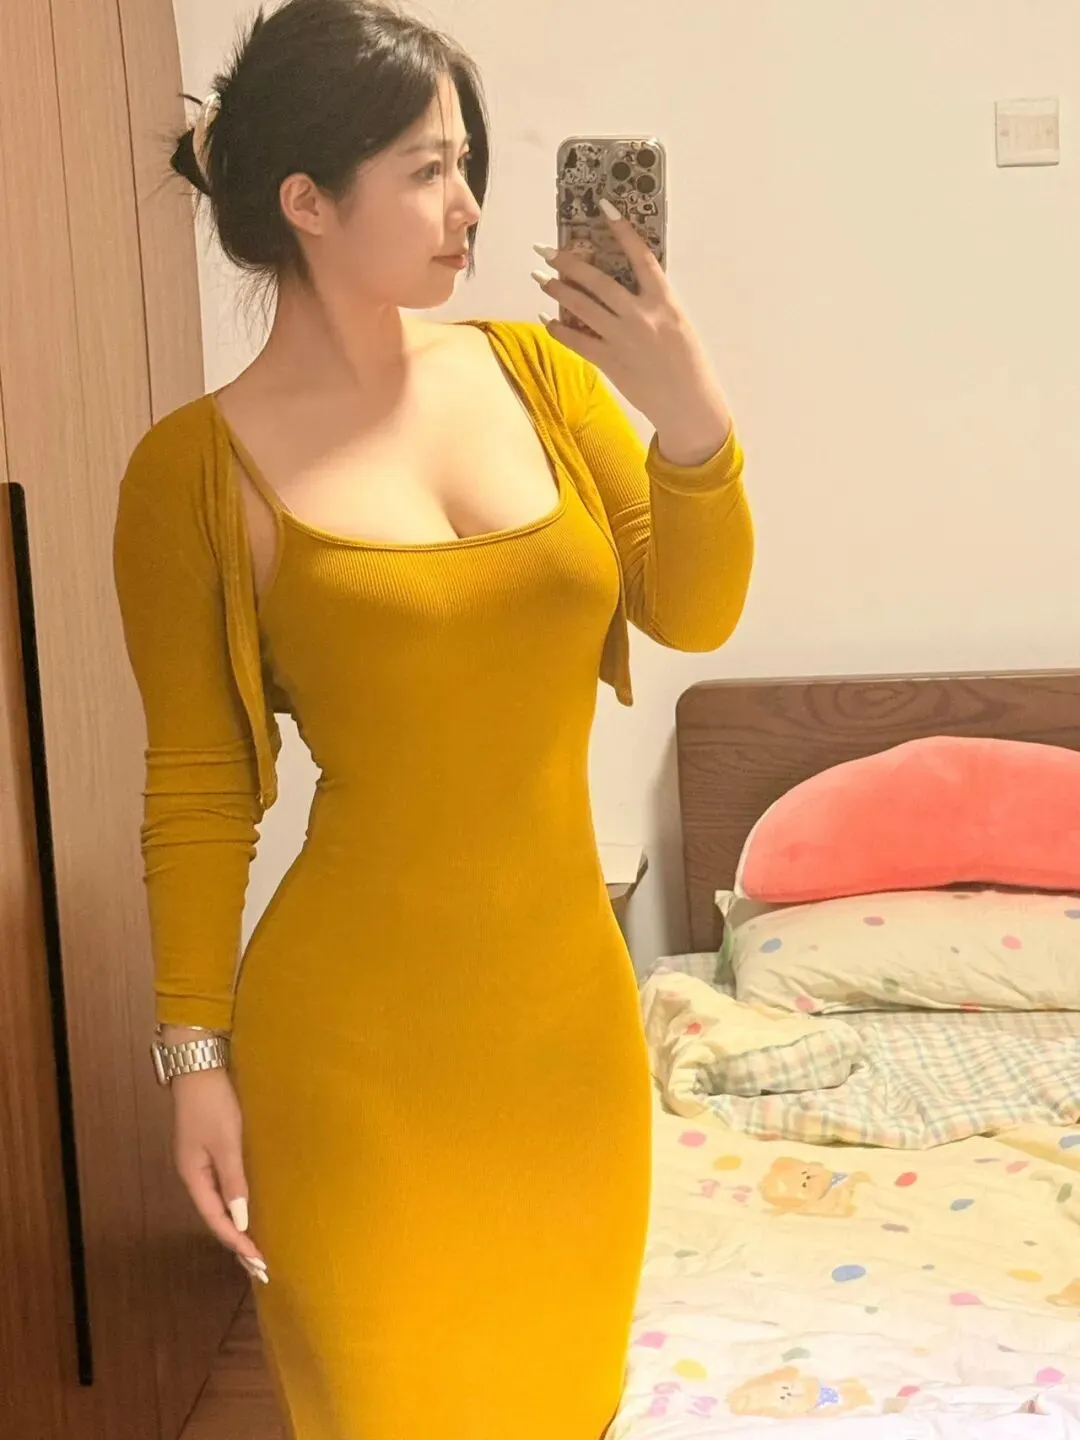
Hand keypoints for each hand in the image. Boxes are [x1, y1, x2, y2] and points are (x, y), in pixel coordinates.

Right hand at [170, 1066, 269, 1283]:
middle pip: (215, 1216)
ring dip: (236, 1225)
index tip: (258, 1261)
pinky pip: (222, 1187)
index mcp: (193, 1176)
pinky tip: (247, 1210)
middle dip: (236, 1241)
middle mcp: (193, 1174)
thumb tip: (240, 1219)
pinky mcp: (207, 1150)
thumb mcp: (226, 1142)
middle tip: (260, 1266)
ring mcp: (199, 1163)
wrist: (198, 1068)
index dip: (236, 1241)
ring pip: (218, 1203)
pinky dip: (235, 1204)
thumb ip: (234, 1180)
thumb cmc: (213, 1103)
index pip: (216, 1219)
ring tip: (255, 1247)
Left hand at [533, 202, 732, 465]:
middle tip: (546, 250)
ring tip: (540, 278)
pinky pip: (576, 341)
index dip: (622, 229)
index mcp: (665, 301)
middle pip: (598, 281)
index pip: (641, 256)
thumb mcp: (679, 324)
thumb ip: (654, 303)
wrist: (687, 404)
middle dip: (569, 262)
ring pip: (582, 307)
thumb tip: (625, 286)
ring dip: (557, 290)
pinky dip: (558, 329)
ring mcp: (623, 339)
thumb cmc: (688, 364)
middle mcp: (641, 316)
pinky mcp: (610, 362)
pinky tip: (545, 319)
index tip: (604, 207)